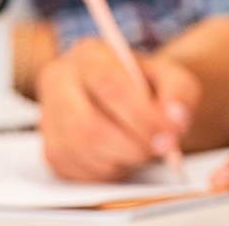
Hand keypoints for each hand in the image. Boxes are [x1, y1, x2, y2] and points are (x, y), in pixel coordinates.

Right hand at [37, 39, 200, 181]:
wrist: (126, 97)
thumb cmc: (144, 85)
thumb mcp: (169, 74)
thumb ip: (179, 92)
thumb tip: (175, 122)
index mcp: (88, 56)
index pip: (109, 86)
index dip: (141, 116)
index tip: (169, 135)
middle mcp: (59, 83)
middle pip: (88, 125)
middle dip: (131, 146)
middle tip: (160, 151)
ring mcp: (48, 118)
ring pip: (81, 152)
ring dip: (121, 160)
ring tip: (141, 149)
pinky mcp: (50, 150)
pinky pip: (77, 172)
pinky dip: (107, 172)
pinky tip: (122, 158)